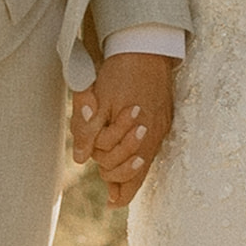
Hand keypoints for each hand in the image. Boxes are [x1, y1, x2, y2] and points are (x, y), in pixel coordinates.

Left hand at [71, 52, 174, 206]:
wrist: (144, 46)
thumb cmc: (120, 71)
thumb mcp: (98, 100)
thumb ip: (90, 130)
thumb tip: (82, 159)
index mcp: (140, 132)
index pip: (130, 175)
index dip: (116, 186)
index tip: (109, 200)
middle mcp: (154, 134)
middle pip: (134, 170)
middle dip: (114, 169)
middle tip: (99, 163)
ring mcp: (161, 126)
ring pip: (144, 160)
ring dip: (126, 164)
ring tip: (111, 166)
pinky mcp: (163, 118)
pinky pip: (151, 146)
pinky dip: (138, 154)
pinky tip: (130, 157)